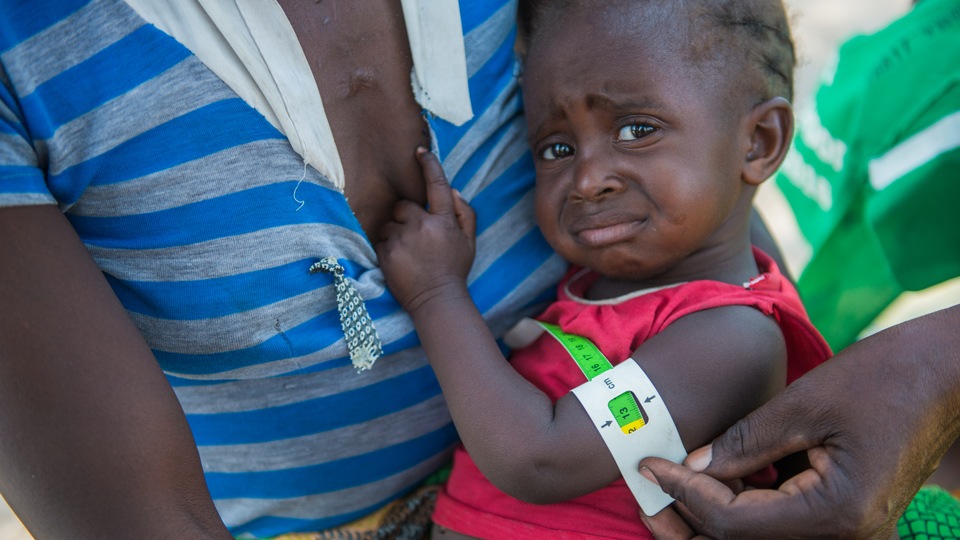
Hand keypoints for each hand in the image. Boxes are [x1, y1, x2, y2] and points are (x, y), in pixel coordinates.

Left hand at [376, 147, 476, 312]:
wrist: (437, 300)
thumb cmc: (454, 269)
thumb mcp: (469, 241)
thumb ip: (465, 212)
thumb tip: (452, 189)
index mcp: (445, 221)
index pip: (437, 185)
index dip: (429, 165)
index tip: (420, 151)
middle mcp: (423, 226)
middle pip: (404, 205)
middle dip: (406, 216)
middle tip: (415, 236)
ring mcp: (403, 239)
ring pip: (390, 223)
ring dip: (396, 233)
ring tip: (409, 253)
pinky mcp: (386, 253)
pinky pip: (382, 240)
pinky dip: (389, 248)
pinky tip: (401, 262)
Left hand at [640, 306, 959, 538]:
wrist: (947, 374)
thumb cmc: (883, 378)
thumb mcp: (803, 405)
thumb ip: (742, 444)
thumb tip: (688, 469)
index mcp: (836, 515)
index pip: (733, 524)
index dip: (684, 494)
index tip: (648, 463)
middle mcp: (846, 538)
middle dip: (689, 522)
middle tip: (647, 492)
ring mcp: (850, 534)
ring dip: (712, 520)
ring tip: (669, 488)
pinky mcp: (848, 519)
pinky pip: (783, 524)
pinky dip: (744, 508)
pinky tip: (715, 483)